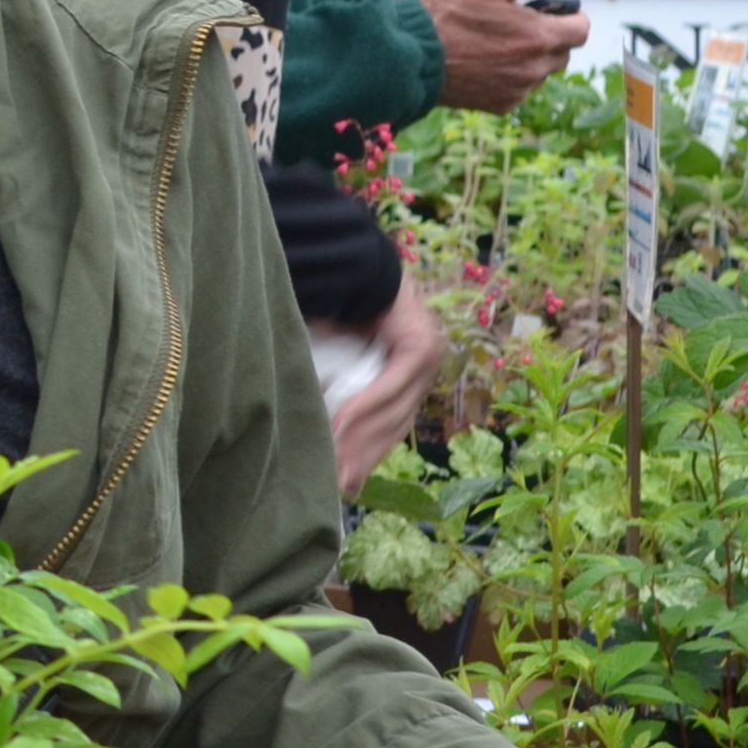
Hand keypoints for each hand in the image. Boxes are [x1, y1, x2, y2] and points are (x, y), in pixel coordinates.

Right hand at [327, 271, 450, 494]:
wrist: (357, 261)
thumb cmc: (346, 301)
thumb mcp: (343, 352)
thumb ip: (340, 385)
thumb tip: (318, 422)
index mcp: (411, 370)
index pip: (394, 423)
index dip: (370, 452)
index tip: (350, 482)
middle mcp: (426, 367)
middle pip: (395, 424)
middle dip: (365, 456)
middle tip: (341, 486)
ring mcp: (428, 358)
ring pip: (392, 411)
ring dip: (359, 438)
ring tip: (336, 465)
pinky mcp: (419, 348)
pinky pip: (388, 387)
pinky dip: (362, 406)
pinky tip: (339, 427)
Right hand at [410, 0, 589, 113]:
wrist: (412, 54)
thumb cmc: (448, 13)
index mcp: (541, 36)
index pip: (582, 29)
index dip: (569, 15)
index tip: (547, 10)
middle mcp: (536, 69)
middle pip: (563, 52)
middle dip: (548, 36)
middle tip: (516, 23)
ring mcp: (519, 90)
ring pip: (542, 71)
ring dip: (530, 58)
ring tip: (496, 43)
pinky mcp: (502, 105)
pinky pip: (520, 89)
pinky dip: (511, 77)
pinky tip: (486, 62)